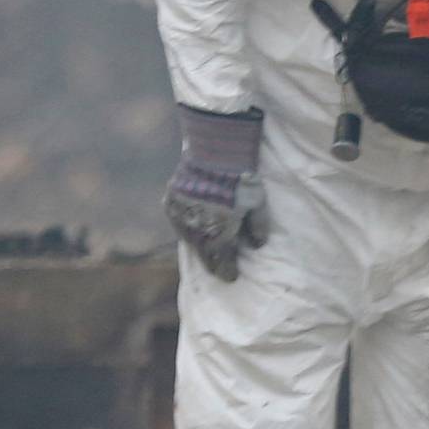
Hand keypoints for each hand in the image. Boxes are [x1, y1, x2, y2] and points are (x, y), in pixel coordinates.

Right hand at [163, 107, 269, 282]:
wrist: (215, 152)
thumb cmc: (242, 180)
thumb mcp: (257, 205)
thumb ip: (257, 228)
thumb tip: (256, 245)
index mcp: (220, 237)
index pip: (222, 264)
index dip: (228, 272)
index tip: (232, 276)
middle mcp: (198, 232)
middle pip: (204, 255)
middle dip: (212, 261)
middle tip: (218, 267)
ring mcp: (181, 218)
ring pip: (189, 240)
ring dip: (198, 245)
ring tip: (206, 247)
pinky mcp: (170, 203)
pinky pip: (178, 222)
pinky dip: (187, 226)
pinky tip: (193, 227)